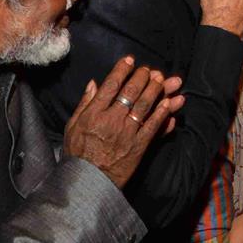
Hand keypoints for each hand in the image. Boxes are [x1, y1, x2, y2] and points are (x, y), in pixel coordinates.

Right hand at [64, 56, 183, 185]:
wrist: (88, 181)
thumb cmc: (78, 154)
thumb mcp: (73, 126)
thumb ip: (84, 104)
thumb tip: (94, 83)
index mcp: (94, 113)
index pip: (111, 85)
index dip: (122, 70)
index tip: (130, 60)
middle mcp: (111, 120)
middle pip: (131, 92)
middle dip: (142, 77)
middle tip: (149, 70)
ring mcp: (126, 133)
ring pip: (144, 106)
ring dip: (156, 90)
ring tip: (163, 80)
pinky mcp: (138, 146)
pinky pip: (153, 126)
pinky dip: (163, 113)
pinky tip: (170, 103)